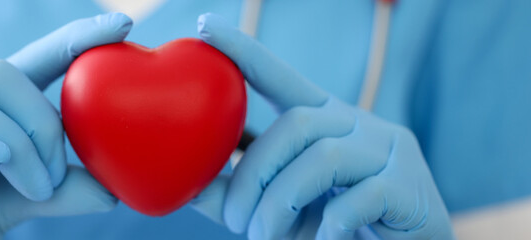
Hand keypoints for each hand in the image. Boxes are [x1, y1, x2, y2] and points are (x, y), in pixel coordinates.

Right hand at [0, 13, 132, 238]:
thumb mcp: (19, 202)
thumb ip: (61, 192)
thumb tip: (113, 190)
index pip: (37, 59)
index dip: (76, 39)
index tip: (123, 27)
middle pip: (5, 75)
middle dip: (44, 125)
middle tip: (56, 178)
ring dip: (17, 146)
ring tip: (35, 190)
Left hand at [191, 13, 453, 238]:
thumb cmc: (331, 231)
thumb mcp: (276, 208)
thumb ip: (235, 192)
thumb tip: (181, 180)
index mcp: (324, 122)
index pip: (280, 77)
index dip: (243, 52)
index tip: (204, 25)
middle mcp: (358, 124)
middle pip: (295, 123)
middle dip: (255, 174)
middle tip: (238, 223)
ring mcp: (389, 151)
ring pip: (322, 156)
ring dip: (280, 203)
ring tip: (266, 238)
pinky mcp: (409, 187)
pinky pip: (359, 196)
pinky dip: (328, 224)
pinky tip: (322, 239)